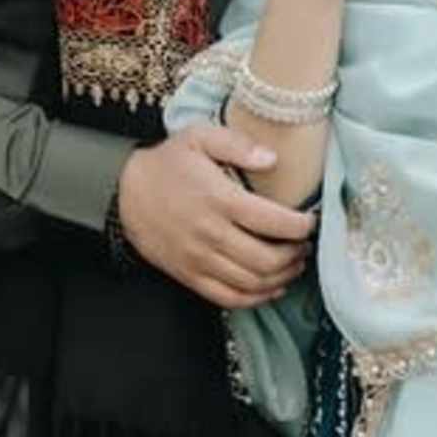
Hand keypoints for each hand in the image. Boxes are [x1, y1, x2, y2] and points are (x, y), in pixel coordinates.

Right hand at [116, 120, 317, 305]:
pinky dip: (256, 299)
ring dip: (282, 278)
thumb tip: (272, 158)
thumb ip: (238, 144)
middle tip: (305, 245)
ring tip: (294, 264)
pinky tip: (272, 288)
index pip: (272, 221)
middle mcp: (211, 234)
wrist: (125, 193)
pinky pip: (229, 298)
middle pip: (267, 259)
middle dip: (295, 255)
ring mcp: (200, 259)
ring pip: (252, 283)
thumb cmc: (168, 164)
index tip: (310, 221)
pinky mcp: (190, 276)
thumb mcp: (199, 137)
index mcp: (218, 199)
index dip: (300, 226)